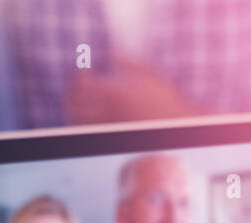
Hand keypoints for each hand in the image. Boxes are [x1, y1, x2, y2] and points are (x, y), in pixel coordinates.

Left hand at [65, 55, 201, 124]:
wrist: (178, 128)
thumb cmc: (165, 100)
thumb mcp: (148, 73)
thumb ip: (124, 60)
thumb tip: (104, 54)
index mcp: (116, 94)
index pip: (81, 83)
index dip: (77, 76)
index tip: (83, 74)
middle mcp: (109, 113)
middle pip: (74, 102)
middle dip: (72, 92)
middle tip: (79, 87)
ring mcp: (109, 129)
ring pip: (77, 119)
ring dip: (73, 108)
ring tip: (82, 102)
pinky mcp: (111, 139)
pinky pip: (87, 132)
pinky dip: (81, 123)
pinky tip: (89, 117)